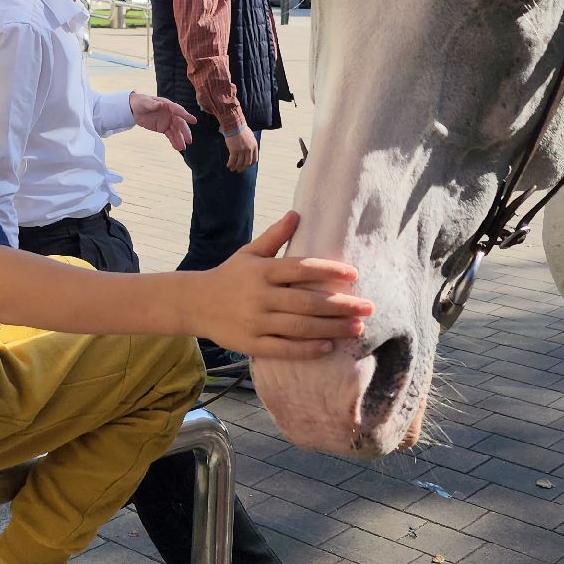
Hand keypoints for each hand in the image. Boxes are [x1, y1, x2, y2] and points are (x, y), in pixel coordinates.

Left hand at [128, 92, 194, 150]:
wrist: (135, 109)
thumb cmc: (141, 102)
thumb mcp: (145, 102)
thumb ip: (153, 104)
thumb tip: (160, 104)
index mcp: (167, 105)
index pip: (178, 110)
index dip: (186, 116)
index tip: (194, 121)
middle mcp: (170, 114)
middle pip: (179, 123)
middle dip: (185, 132)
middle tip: (189, 140)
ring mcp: (167, 122)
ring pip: (176, 131)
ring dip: (180, 139)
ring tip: (183, 148)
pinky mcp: (163, 128)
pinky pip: (170, 135)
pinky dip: (174, 141)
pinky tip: (177, 148)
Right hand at [194, 212, 369, 359]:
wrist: (195, 303)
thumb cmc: (229, 275)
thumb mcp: (249, 253)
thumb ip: (274, 237)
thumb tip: (297, 214)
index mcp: (262, 271)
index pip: (300, 269)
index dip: (328, 270)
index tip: (353, 274)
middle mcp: (260, 296)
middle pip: (306, 302)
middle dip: (340, 305)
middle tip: (368, 306)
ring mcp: (256, 322)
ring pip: (299, 327)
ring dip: (331, 328)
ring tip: (357, 327)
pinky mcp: (252, 344)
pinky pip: (283, 349)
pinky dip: (306, 349)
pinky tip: (328, 347)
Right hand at [224, 124, 257, 171]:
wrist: (235, 125)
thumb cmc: (241, 129)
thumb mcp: (250, 137)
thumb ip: (250, 145)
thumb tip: (248, 151)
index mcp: (254, 146)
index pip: (254, 160)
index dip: (250, 164)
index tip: (246, 166)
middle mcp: (249, 150)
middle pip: (247, 163)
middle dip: (242, 168)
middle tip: (239, 170)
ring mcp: (242, 150)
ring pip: (239, 163)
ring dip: (235, 167)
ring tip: (232, 169)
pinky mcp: (234, 150)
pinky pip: (232, 160)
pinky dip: (230, 164)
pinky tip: (228, 165)